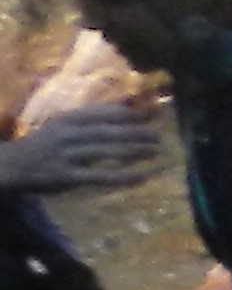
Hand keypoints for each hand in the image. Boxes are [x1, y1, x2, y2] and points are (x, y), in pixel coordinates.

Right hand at [0, 102, 162, 197]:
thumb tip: (121, 115)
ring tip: (156, 151)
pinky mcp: (68, 176)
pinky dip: (123, 176)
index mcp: (67, 120)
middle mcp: (68, 134)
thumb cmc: (43, 147)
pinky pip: (100, 176)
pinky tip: (142, 176)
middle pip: (108, 131)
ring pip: (107, 151)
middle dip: (136, 132)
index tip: (147, 116)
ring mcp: (67, 155)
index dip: (126, 114)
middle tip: (158, 135)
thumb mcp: (61, 128)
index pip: (100, 113)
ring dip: (134, 150)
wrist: (12, 166)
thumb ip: (86, 123)